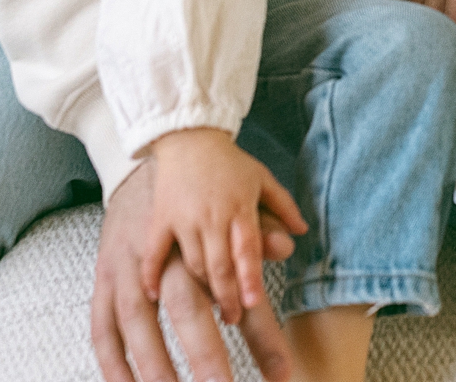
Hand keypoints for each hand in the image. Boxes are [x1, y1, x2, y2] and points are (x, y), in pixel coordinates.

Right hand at [91, 160, 297, 381]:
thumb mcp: (245, 191)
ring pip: (137, 316)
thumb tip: (289, 244)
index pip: (236, 279)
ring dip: (152, 360)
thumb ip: (267, 220)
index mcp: (207, 229)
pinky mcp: (105, 271)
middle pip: (186, 302)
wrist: (147, 160)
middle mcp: (165, 250)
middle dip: (204, 348)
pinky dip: (110, 354)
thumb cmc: (206, 184)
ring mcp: (129, 261)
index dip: (255, 317)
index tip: (275, 363)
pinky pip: (102, 319)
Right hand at [141, 129, 307, 325]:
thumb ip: (282, 206)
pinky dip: (152, 274)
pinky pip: (155, 251)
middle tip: (234, 318)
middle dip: (227, 296)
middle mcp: (212, 216)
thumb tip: (302, 231)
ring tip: (211, 310)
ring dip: (201, 288)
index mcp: (239, 207)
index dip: (250, 277)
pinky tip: (155, 295)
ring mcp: (184, 219)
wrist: (189, 138)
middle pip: (220, 264)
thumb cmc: (229, 163)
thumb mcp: (261, 178)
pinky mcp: (161, 219)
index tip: (252, 302)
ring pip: (192, 262)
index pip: (247, 249)